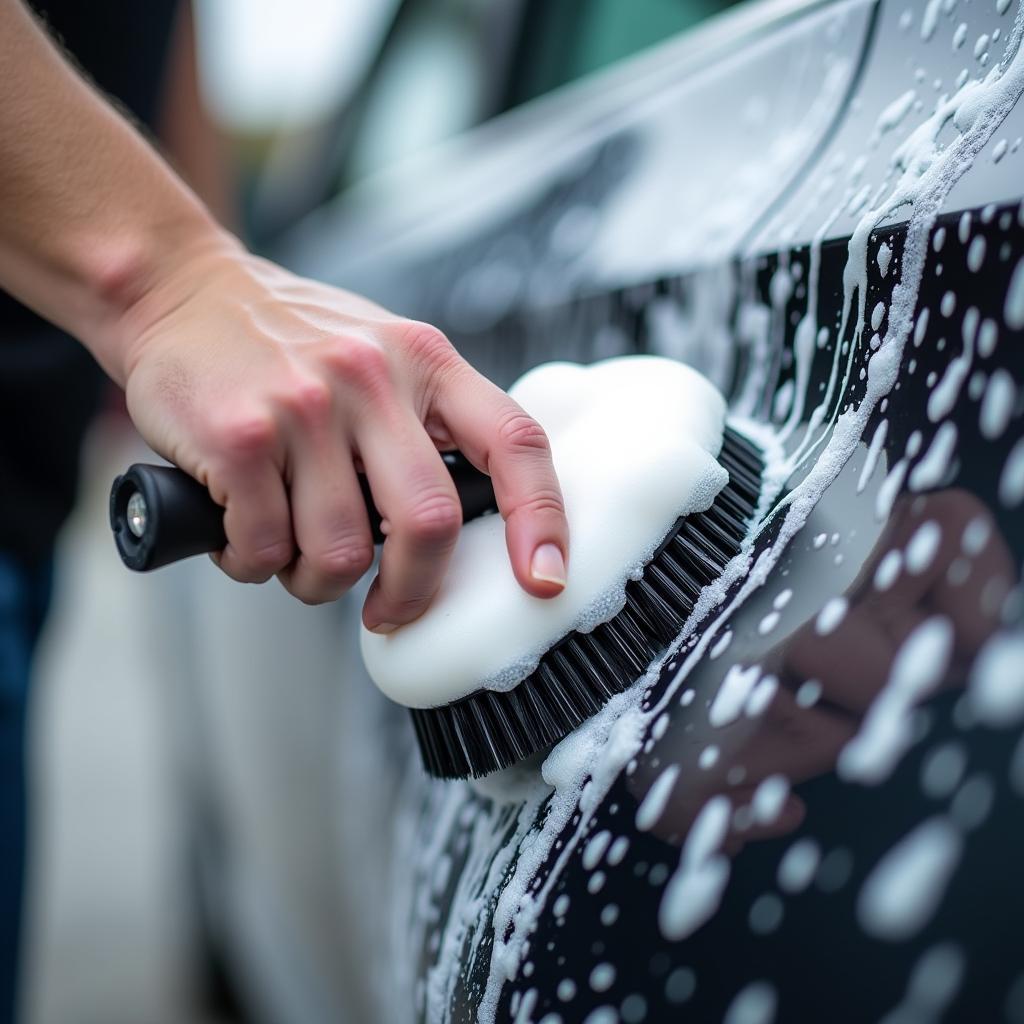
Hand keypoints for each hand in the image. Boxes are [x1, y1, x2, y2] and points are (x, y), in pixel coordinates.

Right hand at [117, 239, 568, 627]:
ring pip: (341, 553)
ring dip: (316, 580)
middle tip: (390, 610)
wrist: (182, 291)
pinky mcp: (239, 435)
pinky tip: (244, 533)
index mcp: (426, 361)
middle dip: (412, 591)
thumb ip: (431, 422)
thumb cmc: (291, 343)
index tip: (543, 580)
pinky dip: (254, 563)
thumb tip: (469, 531)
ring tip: (291, 549)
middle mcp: (372, 377)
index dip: (543, 519)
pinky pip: (266, 548)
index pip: (515, 442)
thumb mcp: (384, 354)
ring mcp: (305, 405)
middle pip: (428, 523)